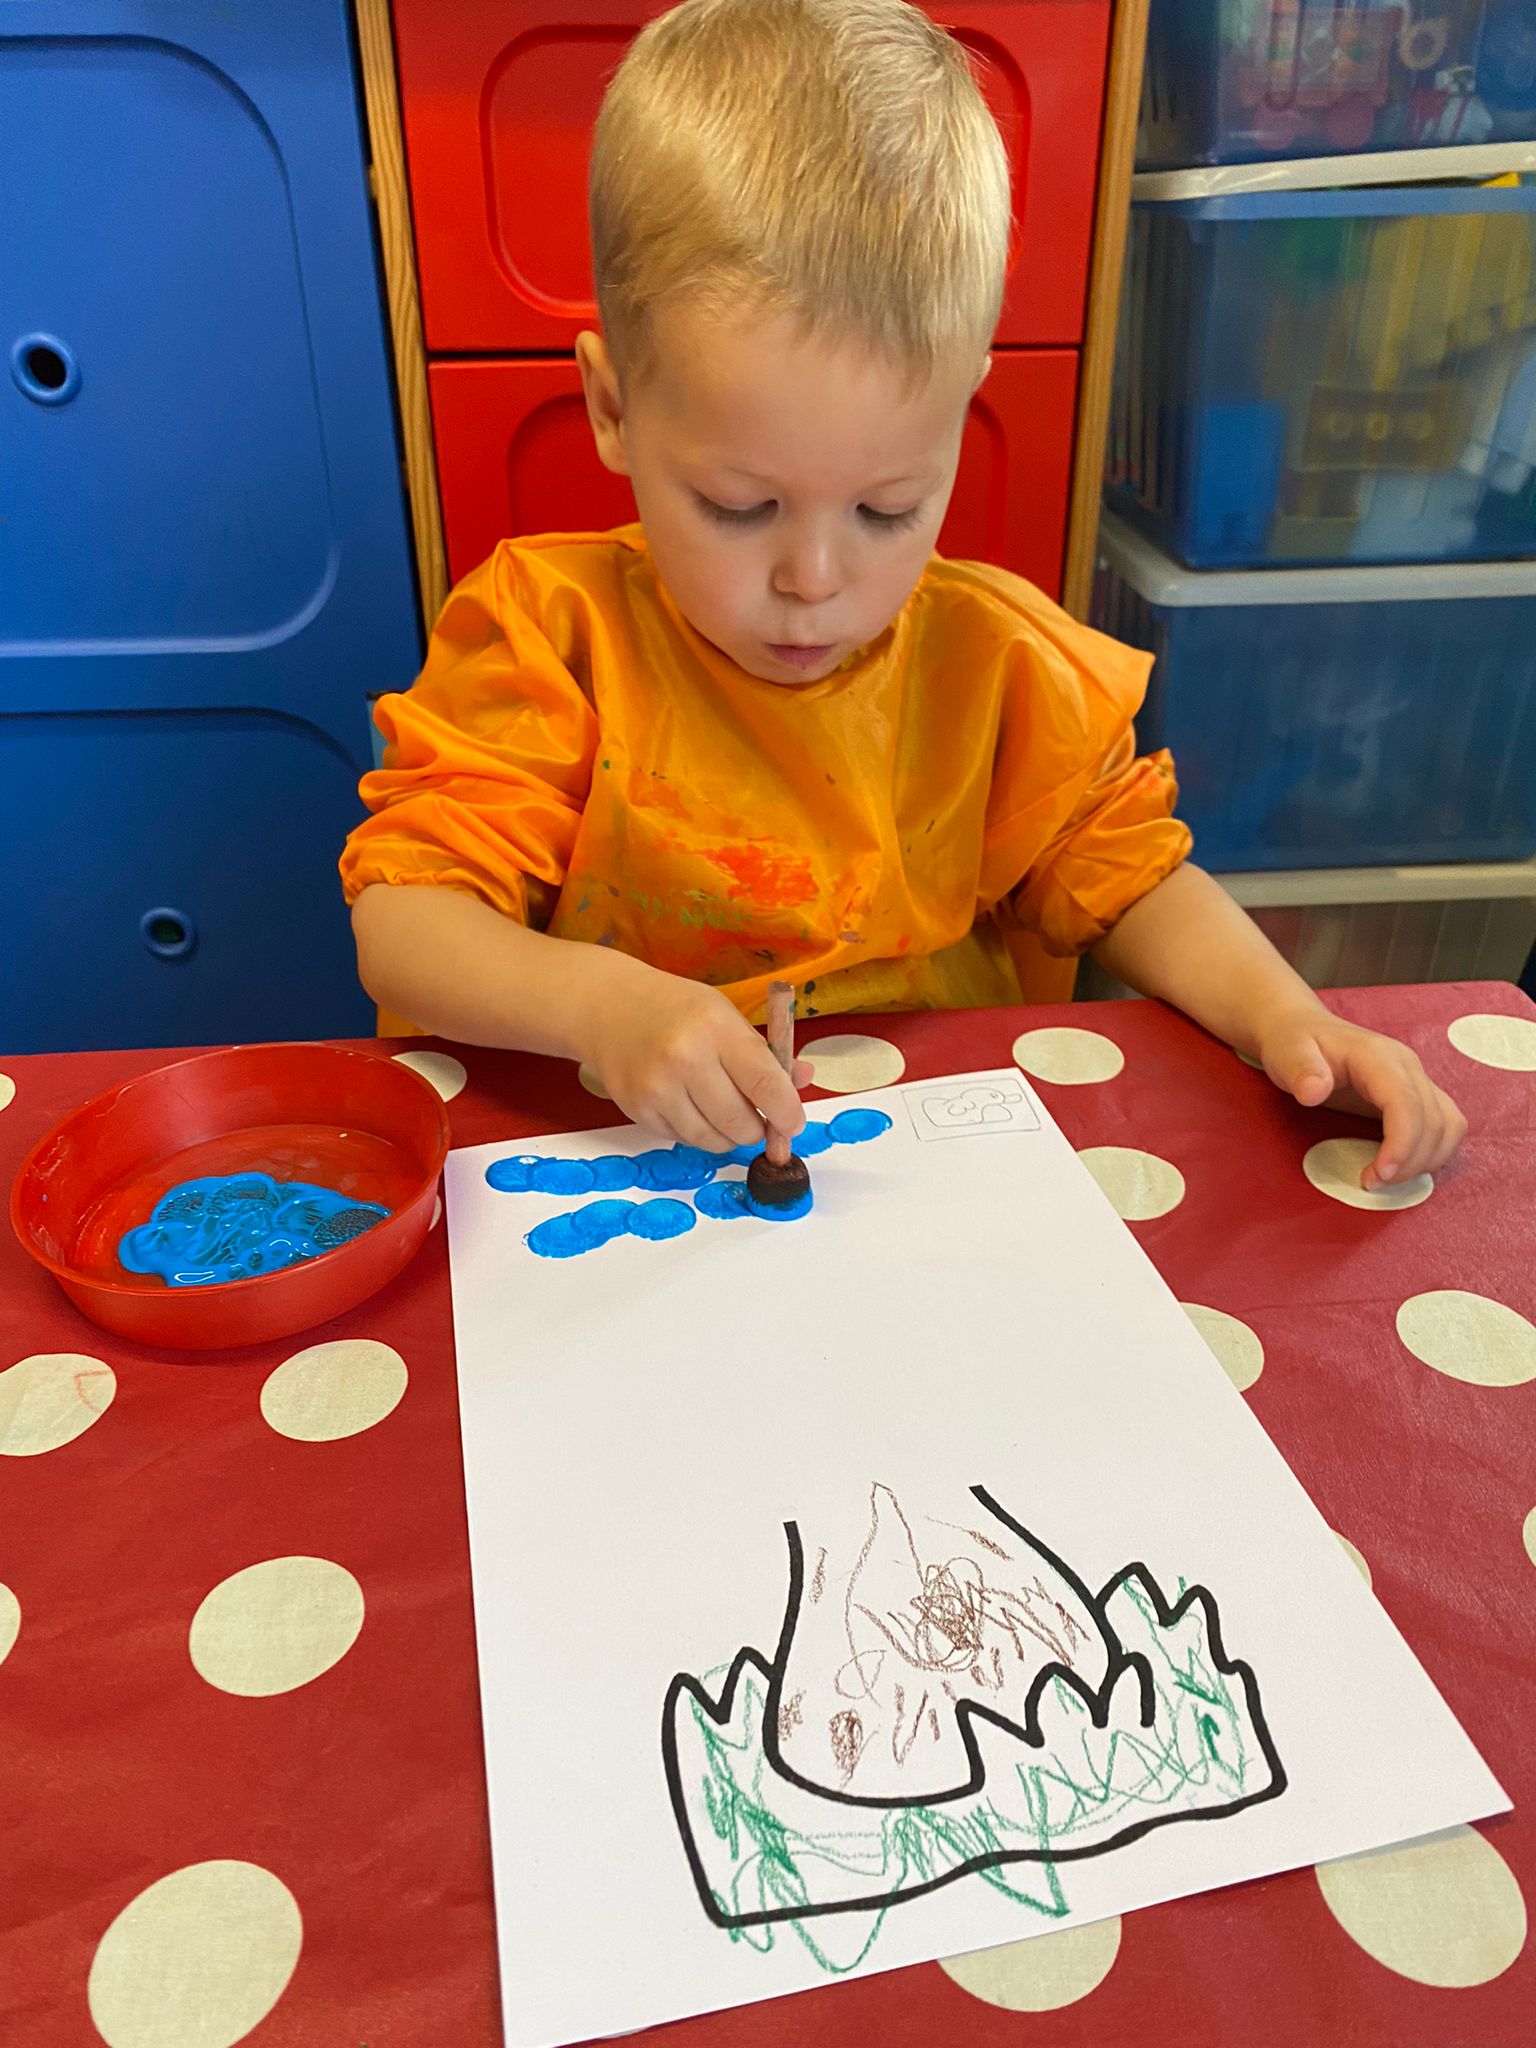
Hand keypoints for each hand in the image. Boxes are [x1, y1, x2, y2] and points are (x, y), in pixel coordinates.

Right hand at [585, 968, 810, 1152]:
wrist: (608, 1008)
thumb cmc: (677, 1010)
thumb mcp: (725, 1016)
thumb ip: (764, 1053)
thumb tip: (803, 1082)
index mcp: (716, 1028)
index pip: (765, 1084)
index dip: (787, 1112)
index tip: (794, 1123)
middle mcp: (685, 1059)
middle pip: (740, 1122)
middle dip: (758, 1129)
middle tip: (759, 1121)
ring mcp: (657, 1088)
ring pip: (712, 1140)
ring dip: (729, 1136)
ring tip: (726, 1114)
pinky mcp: (638, 1110)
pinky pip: (683, 1139)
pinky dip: (698, 1132)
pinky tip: (693, 1108)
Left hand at [1256, 1005, 1466, 1189]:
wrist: (1303, 1030)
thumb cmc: (1295, 1043)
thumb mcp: (1286, 1052)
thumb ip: (1300, 1070)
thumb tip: (1313, 1093)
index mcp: (1377, 1056)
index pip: (1406, 1101)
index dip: (1402, 1142)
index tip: (1379, 1175)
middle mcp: (1407, 1067)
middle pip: (1433, 1119)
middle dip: (1409, 1161)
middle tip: (1371, 1183)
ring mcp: (1416, 1080)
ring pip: (1447, 1126)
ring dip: (1425, 1160)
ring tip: (1384, 1178)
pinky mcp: (1418, 1096)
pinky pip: (1444, 1127)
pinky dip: (1430, 1153)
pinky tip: (1398, 1166)